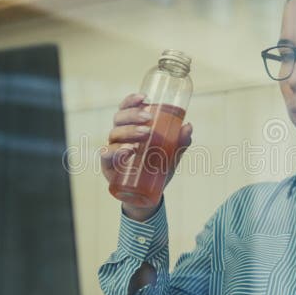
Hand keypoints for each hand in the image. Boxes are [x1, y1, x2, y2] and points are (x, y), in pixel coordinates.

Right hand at [100, 93, 192, 217]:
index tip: (144, 97)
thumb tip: (188, 126)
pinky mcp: (108, 166)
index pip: (126, 109)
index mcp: (131, 128)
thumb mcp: (172, 155)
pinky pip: (107, 155)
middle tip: (149, 118)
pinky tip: (128, 150)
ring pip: (114, 134)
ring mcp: (112, 150)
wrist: (148, 196)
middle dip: (133, 115)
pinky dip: (116, 151)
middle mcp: (119, 137)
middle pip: (119, 118)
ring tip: (145, 134)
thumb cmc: (157, 169)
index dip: (131, 100)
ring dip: (129, 131)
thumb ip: (180, 142)